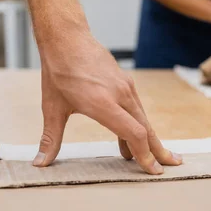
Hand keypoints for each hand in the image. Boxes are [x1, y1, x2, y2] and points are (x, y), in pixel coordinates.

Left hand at [34, 31, 182, 174]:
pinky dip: (139, 124)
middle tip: (171, 166)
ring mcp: (125, 86)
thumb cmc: (58, 73)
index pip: (133, 133)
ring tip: (157, 155)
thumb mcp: (51, 108)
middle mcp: (119, 95)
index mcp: (103, 103)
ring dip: (150, 138)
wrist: (66, 38)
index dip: (144, 154)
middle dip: (158, 150)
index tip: (152, 171)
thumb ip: (50, 139)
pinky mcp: (125, 81)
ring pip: (143, 117)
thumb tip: (39, 163)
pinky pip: (136, 107)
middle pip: (146, 128)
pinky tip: (132, 136)